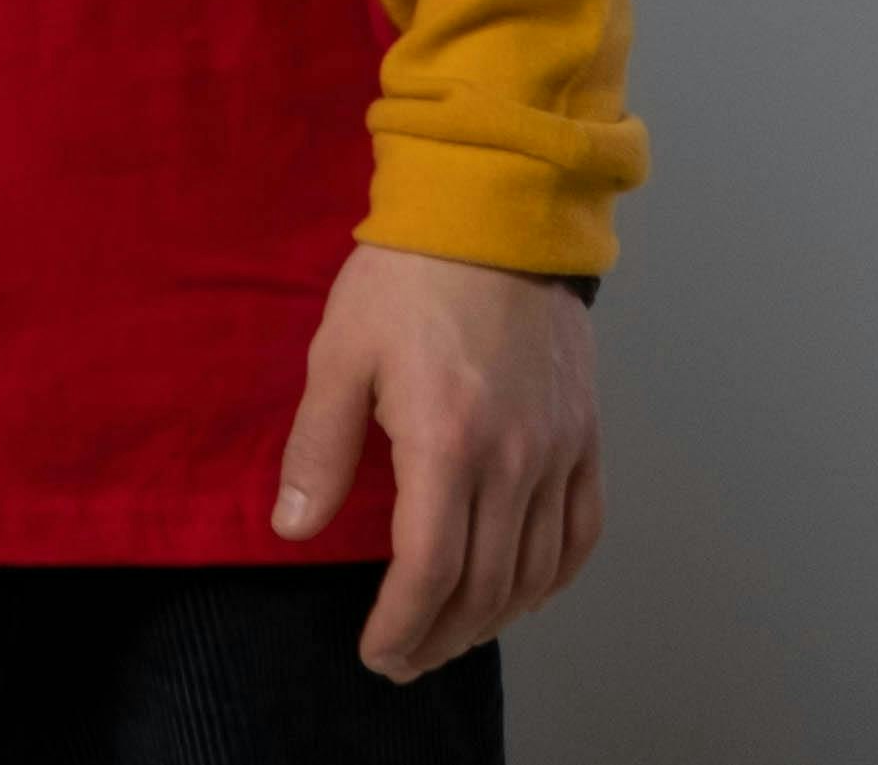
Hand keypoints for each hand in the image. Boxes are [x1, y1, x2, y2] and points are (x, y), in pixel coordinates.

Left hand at [273, 242, 604, 679]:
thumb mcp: (338, 355)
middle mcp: (513, 461)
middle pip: (484, 584)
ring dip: (493, 619)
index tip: (376, 652)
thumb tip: (292, 527)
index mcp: (445, 444)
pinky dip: (555, 578)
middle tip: (403, 659)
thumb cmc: (405, 280)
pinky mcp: (586, 437)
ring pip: (536, 570)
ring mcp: (558, 451)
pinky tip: (524, 595)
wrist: (492, 217)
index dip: (401, 623)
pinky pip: (582, 532)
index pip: (428, 569)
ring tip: (450, 637)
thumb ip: (318, 449)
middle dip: (439, 635)